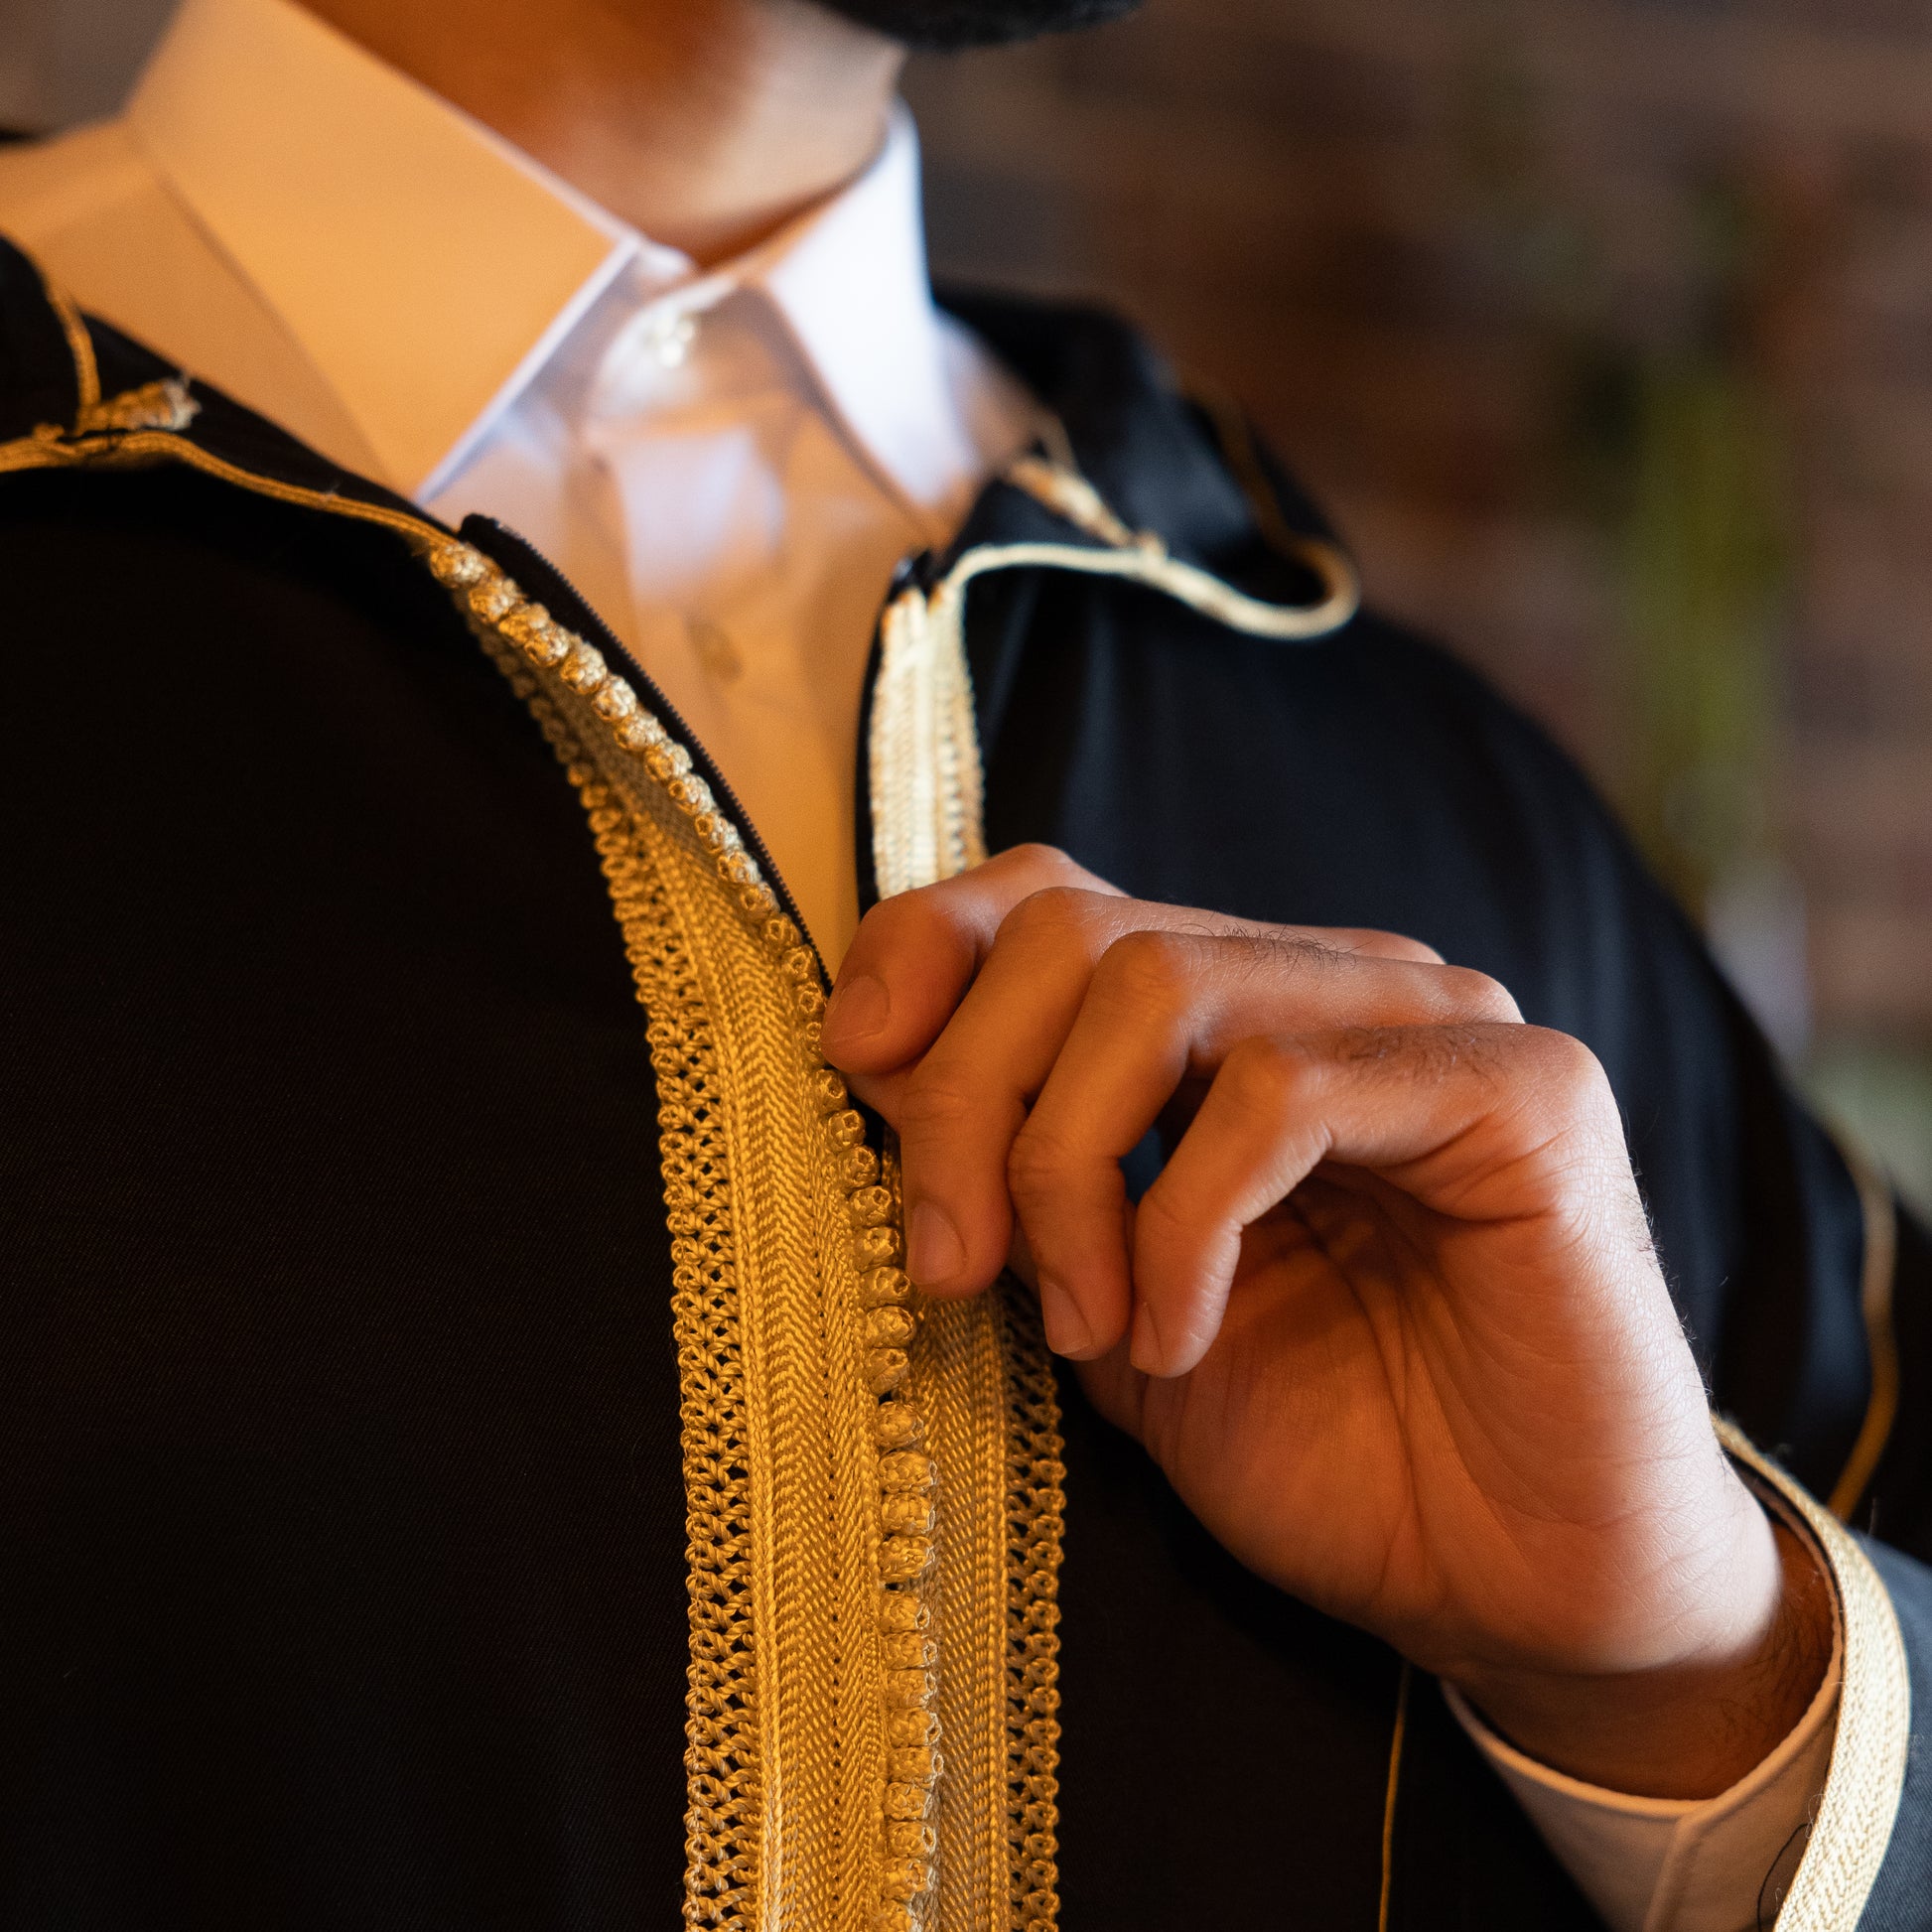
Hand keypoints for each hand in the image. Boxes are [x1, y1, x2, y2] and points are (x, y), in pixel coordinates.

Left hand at [821, 846, 1832, 1798]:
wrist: (1517, 1591)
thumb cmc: (1324, 1453)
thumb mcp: (1104, 1306)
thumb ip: (1014, 1178)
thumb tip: (876, 1052)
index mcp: (1232, 1020)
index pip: (1050, 895)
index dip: (926, 948)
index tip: (849, 1067)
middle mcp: (1326, 986)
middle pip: (1078, 932)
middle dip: (968, 1097)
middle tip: (953, 1268)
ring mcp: (1430, 1018)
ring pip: (1164, 982)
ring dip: (1065, 1162)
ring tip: (1084, 1322)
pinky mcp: (1522, 1088)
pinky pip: (1280, 1091)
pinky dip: (1185, 1223)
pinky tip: (1180, 1337)